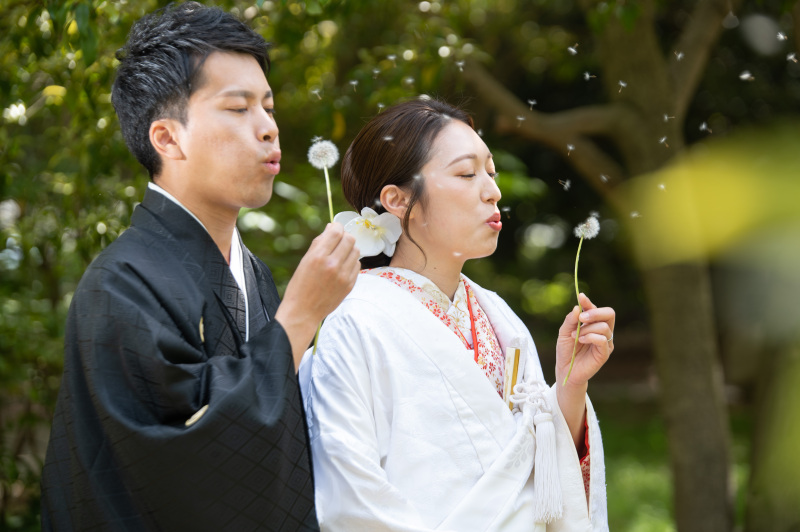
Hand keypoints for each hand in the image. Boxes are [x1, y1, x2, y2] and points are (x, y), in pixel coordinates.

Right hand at [275, 223, 359, 366]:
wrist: (303, 312)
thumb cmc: (300, 285)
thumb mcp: (305, 261)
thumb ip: (319, 243)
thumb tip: (332, 227)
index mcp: (318, 257)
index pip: (337, 231)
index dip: (337, 227)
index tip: (335, 229)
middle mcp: (333, 265)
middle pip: (350, 239)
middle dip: (344, 237)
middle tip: (338, 242)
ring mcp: (343, 276)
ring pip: (356, 251)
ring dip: (349, 250)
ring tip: (339, 255)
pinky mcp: (350, 285)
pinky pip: (357, 265)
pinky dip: (351, 262)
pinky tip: (341, 267)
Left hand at [555, 292, 614, 387]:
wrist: (565, 369)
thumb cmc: (566, 351)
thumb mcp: (564, 332)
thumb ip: (570, 320)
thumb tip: (578, 308)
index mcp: (592, 324)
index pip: (596, 308)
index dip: (589, 302)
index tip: (581, 297)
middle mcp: (601, 331)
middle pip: (610, 313)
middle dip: (595, 312)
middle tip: (582, 318)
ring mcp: (605, 342)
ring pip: (605, 327)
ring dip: (588, 329)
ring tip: (576, 336)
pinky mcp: (605, 353)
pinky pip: (603, 340)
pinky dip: (591, 337)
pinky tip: (581, 341)